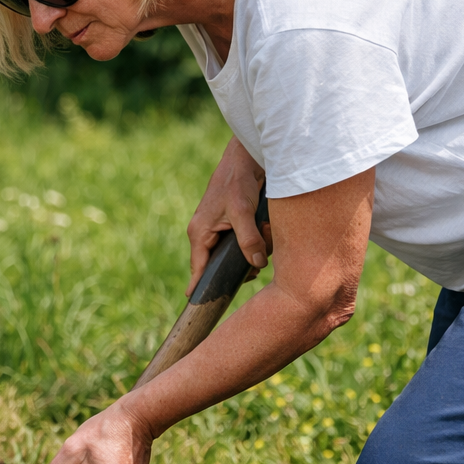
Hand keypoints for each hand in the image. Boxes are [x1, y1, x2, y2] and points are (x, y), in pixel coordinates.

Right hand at [187, 136, 271, 294]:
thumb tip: (257, 263)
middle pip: (220, 265)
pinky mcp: (231, 223)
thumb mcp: (242, 211)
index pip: (198, 269)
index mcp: (200, 232)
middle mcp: (206, 233)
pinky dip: (256, 240)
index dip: (200, 288)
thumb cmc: (238, 180)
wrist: (246, 156)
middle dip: (241, 266)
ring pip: (235, 254)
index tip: (198, 307)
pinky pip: (243, 242)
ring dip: (252, 251)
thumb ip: (248, 238)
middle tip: (258, 264)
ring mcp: (218, 228)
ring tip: (264, 238)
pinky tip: (266, 229)